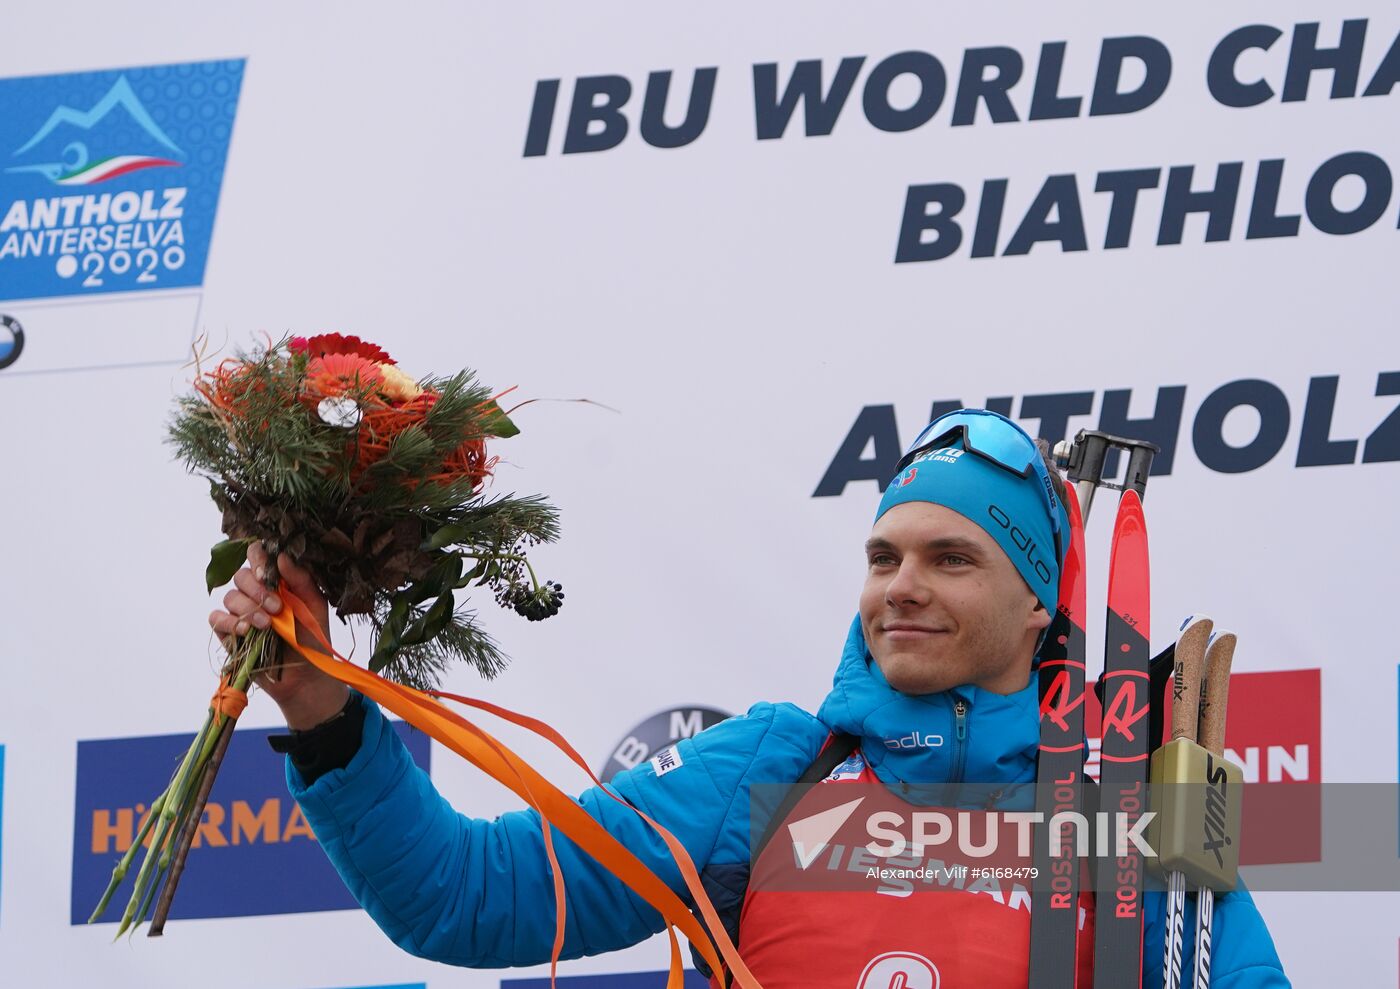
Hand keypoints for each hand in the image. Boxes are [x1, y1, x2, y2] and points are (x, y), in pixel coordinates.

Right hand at [208, 542, 348, 729]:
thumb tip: (281, 556)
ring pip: (230, 596)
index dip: (258, 559)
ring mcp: (240, 613)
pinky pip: (216, 619)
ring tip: (267, 625)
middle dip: (258, 590)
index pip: (257, 556)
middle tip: (276, 607)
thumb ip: (301, 579)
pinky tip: (245, 630)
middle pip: (241, 575)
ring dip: (248, 608)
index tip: (269, 575)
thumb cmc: (313, 637)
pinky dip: (228, 622)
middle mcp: (255, 594)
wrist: (307, 675)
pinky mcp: (228, 634)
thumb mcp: (315, 605)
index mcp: (276, 582)